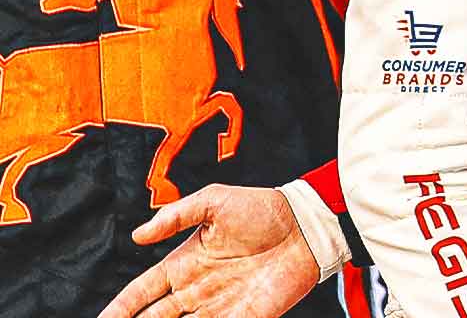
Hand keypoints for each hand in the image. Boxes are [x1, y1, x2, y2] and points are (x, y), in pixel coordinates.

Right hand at [98, 185, 318, 317]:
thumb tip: (137, 236)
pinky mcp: (247, 317)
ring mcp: (220, 307)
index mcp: (183, 264)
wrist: (306, 225)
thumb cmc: (261, 209)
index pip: (141, 293)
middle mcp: (196, 291)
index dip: (120, 309)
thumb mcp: (215, 201)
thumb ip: (176, 215)